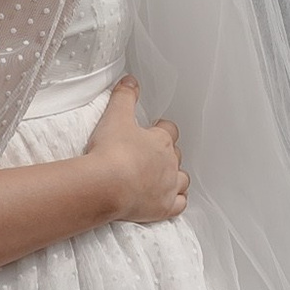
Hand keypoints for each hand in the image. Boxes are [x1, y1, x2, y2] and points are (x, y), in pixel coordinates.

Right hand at [83, 77, 187, 225]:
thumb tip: (131, 81)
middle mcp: (169, 163)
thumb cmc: (111, 152)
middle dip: (168, 154)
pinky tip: (169, 200)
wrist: (106, 185)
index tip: (154, 130)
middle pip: (176, 155)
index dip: (162, 129)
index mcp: (160, 141)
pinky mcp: (163, 208)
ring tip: (164, 177)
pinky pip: (179, 205)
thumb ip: (124, 96)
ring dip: (176, 177)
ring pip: (182, 180)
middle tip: (153, 155)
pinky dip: (176, 202)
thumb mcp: (115, 116)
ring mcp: (168, 186)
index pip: (169, 130)